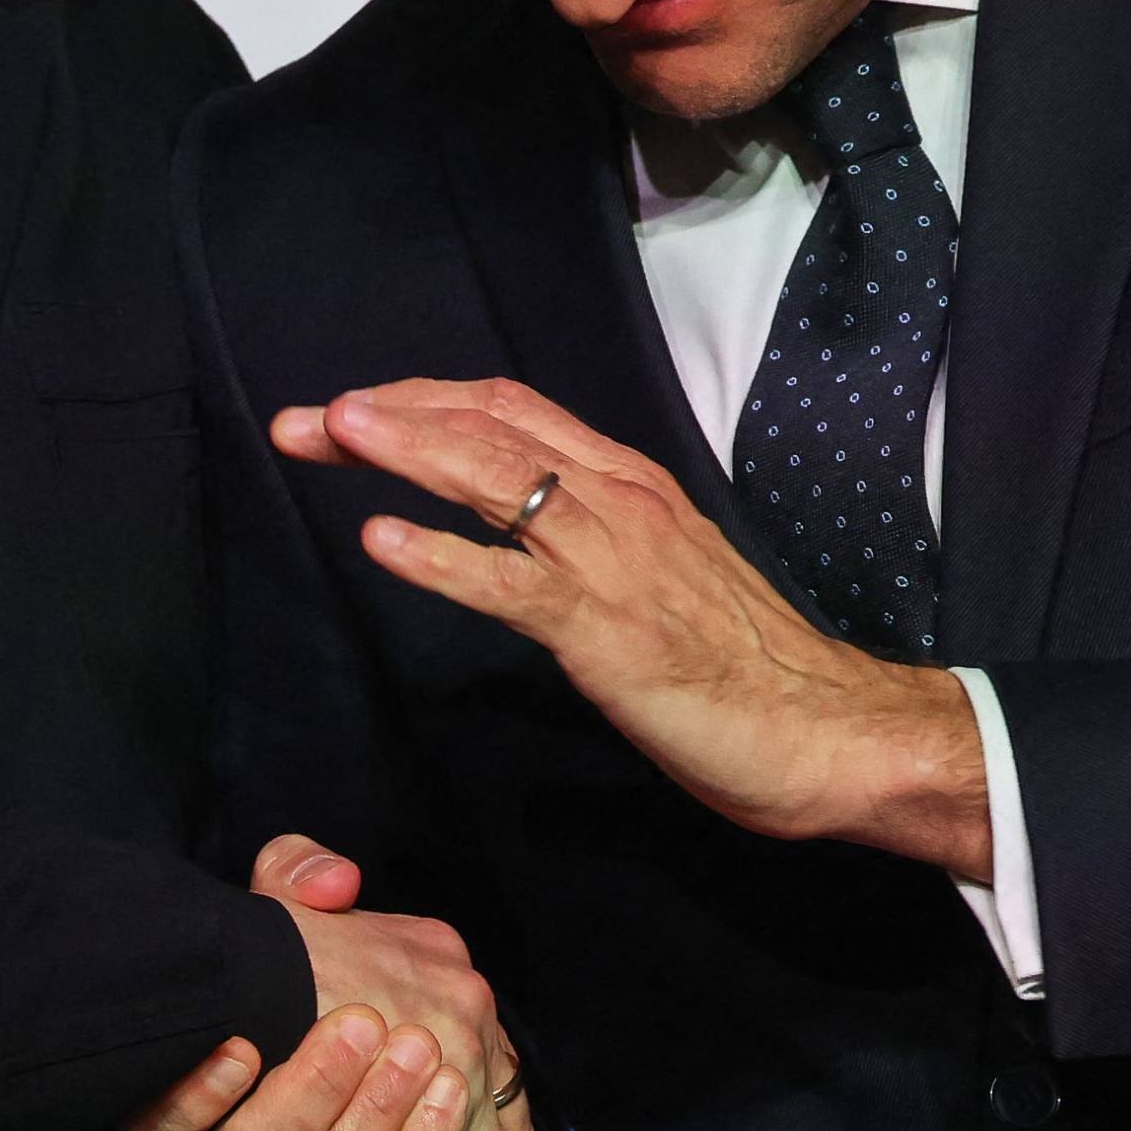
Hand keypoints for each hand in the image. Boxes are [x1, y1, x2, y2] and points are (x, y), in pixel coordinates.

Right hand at [114, 835, 535, 1130]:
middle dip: (315, 1097)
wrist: (413, 1038)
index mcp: (201, 1106)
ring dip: (378, 1127)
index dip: (188, 1104)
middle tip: (366, 1024)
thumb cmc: (337, 973)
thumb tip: (329, 883)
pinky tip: (453, 1099)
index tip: (239, 1047)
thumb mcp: (306, 909)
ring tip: (424, 1053)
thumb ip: (297, 878)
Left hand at [277, 378, 993, 878]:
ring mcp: (614, 561)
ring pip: (496, 480)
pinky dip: (442, 559)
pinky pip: (511, 585)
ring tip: (331, 435)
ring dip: (406, 452)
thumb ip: (590, 540)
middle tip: (303, 420)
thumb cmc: (744, 665)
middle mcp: (619, 502)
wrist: (827, 731)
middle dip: (389, 415)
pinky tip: (381, 543)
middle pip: (487, 427)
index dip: (421, 399)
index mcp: (630, 484)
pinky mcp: (608, 633)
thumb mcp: (659, 574)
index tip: (350, 411)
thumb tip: (515, 532)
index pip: (508, 409)